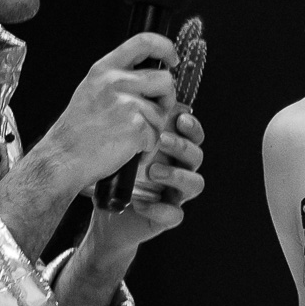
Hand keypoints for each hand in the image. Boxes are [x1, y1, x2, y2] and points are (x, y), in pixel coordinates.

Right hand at [36, 32, 179, 187]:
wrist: (63, 158)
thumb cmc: (77, 129)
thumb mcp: (91, 88)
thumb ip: (117, 76)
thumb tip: (150, 71)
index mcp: (105, 69)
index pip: (144, 42)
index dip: (165, 47)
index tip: (172, 59)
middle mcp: (116, 82)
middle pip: (165, 79)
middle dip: (166, 98)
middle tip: (153, 112)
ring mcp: (127, 104)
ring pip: (163, 111)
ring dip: (154, 127)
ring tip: (130, 135)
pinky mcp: (135, 127)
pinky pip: (156, 135)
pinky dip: (147, 147)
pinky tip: (128, 148)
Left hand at [51, 109, 204, 305]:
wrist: (107, 212)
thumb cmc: (115, 171)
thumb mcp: (121, 143)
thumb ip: (130, 122)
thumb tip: (128, 88)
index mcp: (172, 149)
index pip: (193, 133)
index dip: (191, 125)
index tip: (178, 117)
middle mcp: (180, 168)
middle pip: (197, 155)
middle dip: (183, 146)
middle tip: (163, 140)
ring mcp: (176, 194)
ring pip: (195, 183)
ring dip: (177, 175)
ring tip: (153, 171)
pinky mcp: (168, 217)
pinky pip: (175, 214)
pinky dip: (160, 209)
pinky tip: (141, 203)